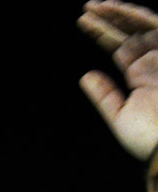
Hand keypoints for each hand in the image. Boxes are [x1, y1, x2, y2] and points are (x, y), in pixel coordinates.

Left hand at [79, 1, 157, 160]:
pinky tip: (116, 8)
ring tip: (95, 5)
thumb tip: (85, 76)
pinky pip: (156, 25)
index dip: (101, 33)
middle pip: (129, 32)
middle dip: (108, 18)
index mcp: (142, 76)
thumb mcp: (121, 116)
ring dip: (119, 12)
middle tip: (86, 8)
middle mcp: (154, 62)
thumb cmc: (149, 138)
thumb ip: (105, 96)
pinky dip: (136, 16)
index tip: (81, 22)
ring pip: (141, 24)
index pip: (120, 47)